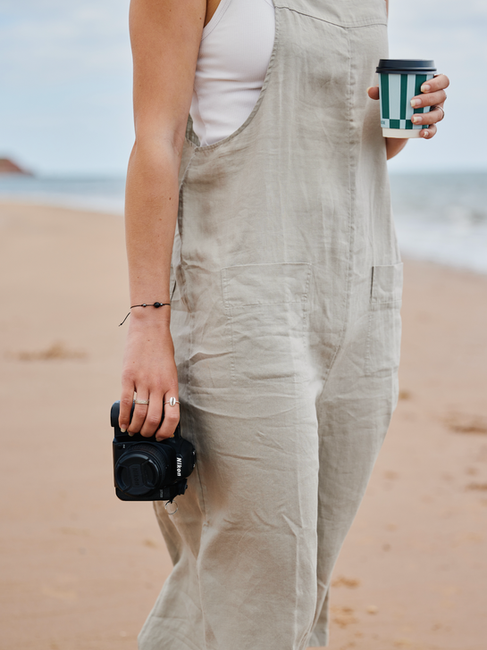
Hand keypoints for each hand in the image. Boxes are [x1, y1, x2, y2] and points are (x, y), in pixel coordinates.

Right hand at [119, 311, 179, 439]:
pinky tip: (124, 424)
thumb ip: (166, 389)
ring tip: (134, 431)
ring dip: (136, 428)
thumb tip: (162, 409)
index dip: (167, 431)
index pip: (173, 416)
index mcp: (172, 385)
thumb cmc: (161, 349)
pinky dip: (124, 418)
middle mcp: (159, 385)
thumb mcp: (170, 370)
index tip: (162, 436)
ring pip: (140, 414)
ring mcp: (143, 382)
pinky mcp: (128, 377)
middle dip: (149, 433)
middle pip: (154, 419)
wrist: (149, 329)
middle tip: (145, 434)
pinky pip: (125, 403)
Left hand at [367, 73, 449, 138]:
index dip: (436, 83)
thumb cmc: (397, 100)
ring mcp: (435, 113)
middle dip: (427, 99)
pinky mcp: (429, 127)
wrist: (396, 121)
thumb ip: (381, 91)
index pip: (443, 80)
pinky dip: (428, 132)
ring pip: (438, 114)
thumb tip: (370, 91)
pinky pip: (433, 130)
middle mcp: (437, 99)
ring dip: (427, 116)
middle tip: (411, 102)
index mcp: (432, 86)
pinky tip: (421, 133)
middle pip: (440, 97)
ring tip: (412, 119)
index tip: (422, 87)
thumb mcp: (389, 94)